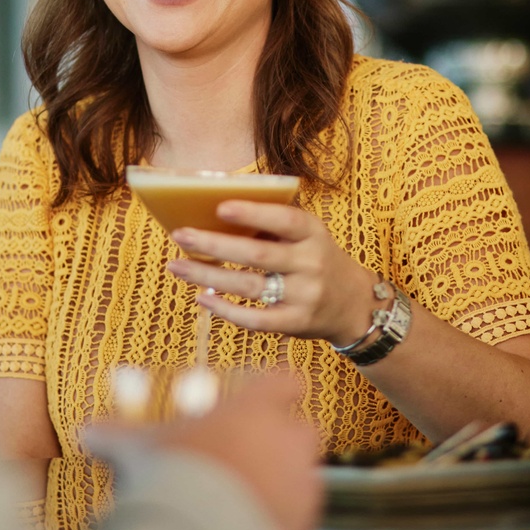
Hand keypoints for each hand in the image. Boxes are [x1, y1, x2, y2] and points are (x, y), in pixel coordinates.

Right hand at [83, 374, 320, 529]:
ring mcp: (301, 476)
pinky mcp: (305, 516)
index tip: (260, 398)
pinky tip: (255, 518)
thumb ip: (117, 435)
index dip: (275, 388)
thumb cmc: (172, 478)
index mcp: (256, 408)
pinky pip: (302, 506)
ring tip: (249, 491)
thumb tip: (87, 431)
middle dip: (280, 438)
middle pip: (301, 426)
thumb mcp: (140, 449)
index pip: (286, 379)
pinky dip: (285, 510)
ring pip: (303, 468)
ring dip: (283, 475)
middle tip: (251, 452)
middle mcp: (287, 437)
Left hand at [166, 200, 378, 345]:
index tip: (220, 206)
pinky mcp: (296, 322)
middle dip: (215, 244)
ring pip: (249, 285)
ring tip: (177, 265)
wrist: (353, 303)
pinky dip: (225, 309)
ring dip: (207, 275)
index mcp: (313, 233)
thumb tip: (215, 216)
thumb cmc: (315, 259)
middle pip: (257, 254)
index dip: (253, 213)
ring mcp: (305, 296)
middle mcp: (311, 263)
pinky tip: (202, 297)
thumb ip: (272, 226)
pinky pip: (255, 319)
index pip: (284, 219)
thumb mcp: (306, 236)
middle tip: (181, 234)